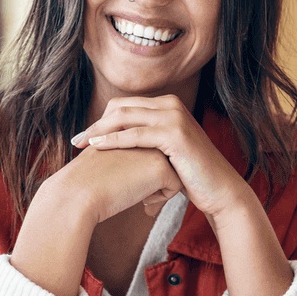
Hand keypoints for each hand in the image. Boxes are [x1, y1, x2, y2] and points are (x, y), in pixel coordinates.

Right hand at [52, 144, 183, 221]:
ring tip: (145, 201)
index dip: (146, 169)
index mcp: (130, 128)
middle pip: (165, 157)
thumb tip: (141, 170)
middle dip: (160, 178)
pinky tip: (145, 205)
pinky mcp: (160, 167)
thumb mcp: (108, 159)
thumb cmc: (86, 181)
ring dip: (161, 187)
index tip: (136, 186)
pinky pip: (175, 186)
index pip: (151, 149)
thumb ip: (126, 156)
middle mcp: (144, 133)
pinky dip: (162, 198)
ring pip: (174, 169)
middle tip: (146, 199)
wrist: (78, 193)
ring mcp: (154, 147)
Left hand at [73, 95, 251, 219]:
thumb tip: (116, 141)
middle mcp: (171, 105)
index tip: (85, 136)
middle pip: (121, 107)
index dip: (102, 119)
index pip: (125, 105)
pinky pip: (135, 134)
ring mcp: (174, 117)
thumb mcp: (164, 152)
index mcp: (168, 105)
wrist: (219, 190)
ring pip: (125, 117)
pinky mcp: (175, 134)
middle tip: (77, 140)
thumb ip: (146, 140)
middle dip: (96, 123)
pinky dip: (114, 140)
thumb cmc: (190, 175)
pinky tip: (97, 147)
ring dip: (100, 130)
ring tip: (82, 144)